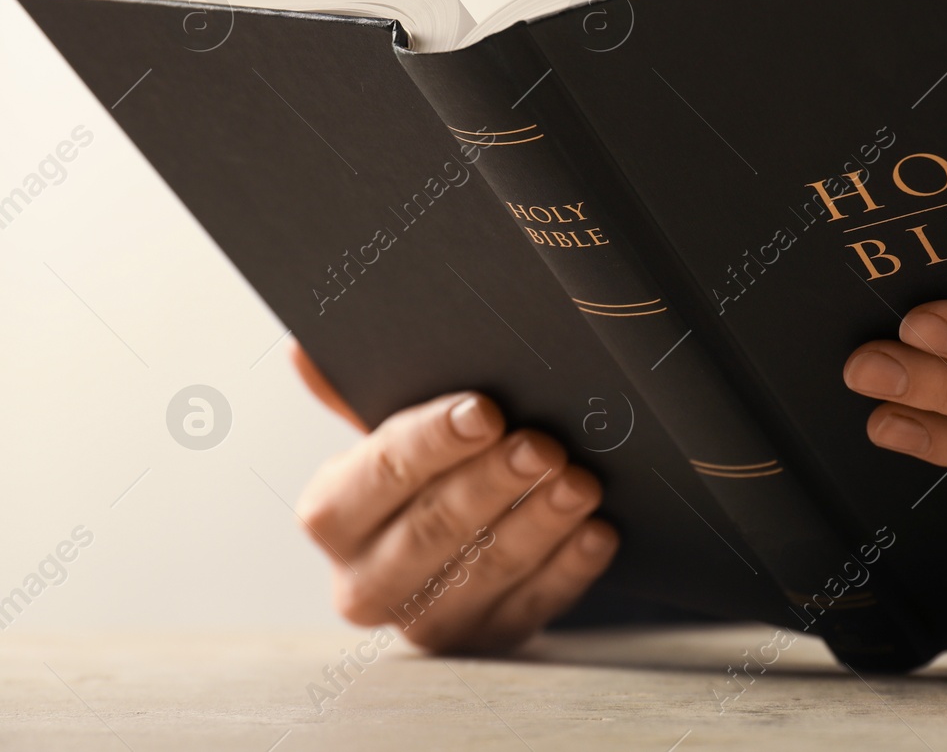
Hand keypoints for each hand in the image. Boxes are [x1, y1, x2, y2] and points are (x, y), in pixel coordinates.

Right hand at [291, 344, 617, 652]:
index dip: (432, 440)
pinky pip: (534, 605)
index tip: (485, 411)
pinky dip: (570, 567)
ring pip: (487, 569)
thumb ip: (353, 393)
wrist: (456, 546)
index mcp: (333, 516)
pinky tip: (598, 533)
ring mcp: (429, 620)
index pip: (378, 474)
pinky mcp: (489, 638)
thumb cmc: (422, 473)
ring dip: (539, 521)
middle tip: (542, 445)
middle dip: (493, 481)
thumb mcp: (388, 435)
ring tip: (580, 483)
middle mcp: (367, 582)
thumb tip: (305, 350)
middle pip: (433, 527)